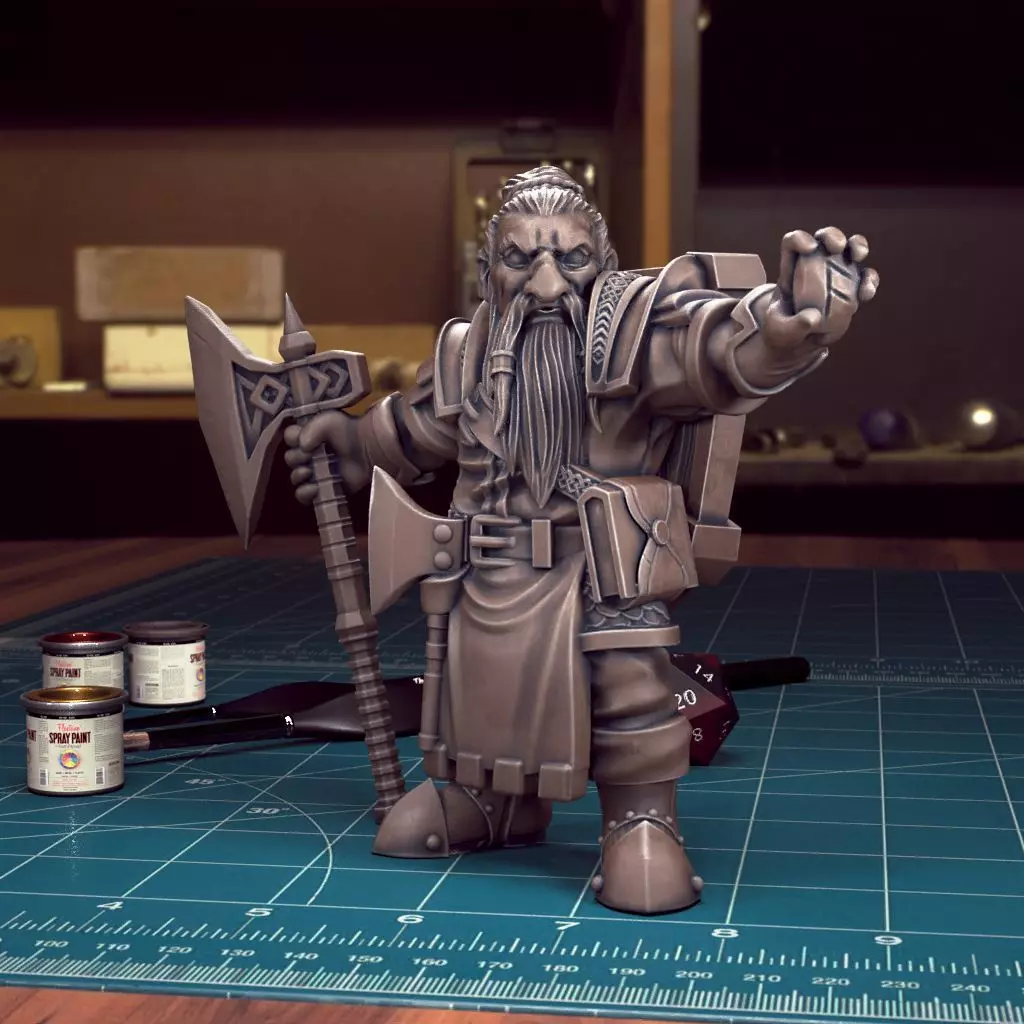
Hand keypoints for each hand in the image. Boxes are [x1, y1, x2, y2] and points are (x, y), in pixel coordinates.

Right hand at [283, 410, 369, 504]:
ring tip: (309, 472)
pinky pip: (306, 496)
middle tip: (309, 455)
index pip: (289, 438)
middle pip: (290, 459)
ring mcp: (316, 473)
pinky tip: (314, 488)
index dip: (292, 439)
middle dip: (296, 458)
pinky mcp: (325, 489)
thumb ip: (310, 430)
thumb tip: (302, 446)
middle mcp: (310, 455)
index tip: (302, 440)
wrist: (370, 447)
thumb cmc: (349, 431)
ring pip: (295, 478)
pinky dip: (305, 493)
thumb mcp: (328, 421)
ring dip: (298, 475)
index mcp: (308, 436)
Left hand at [762, 227, 879, 354]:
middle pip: (824, 238)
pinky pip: (865, 278)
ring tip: (859, 256)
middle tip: (836, 248)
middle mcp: (815, 265)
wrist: (799, 344)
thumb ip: (792, 326)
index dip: (800, 239)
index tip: (809, 249)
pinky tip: (866, 294)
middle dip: (833, 236)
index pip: (793, 242)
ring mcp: (835, 274)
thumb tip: (813, 318)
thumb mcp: (779, 332)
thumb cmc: (783, 333)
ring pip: (849, 249)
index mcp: (791, 268)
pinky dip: (870, 281)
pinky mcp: (851, 288)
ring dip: (857, 246)